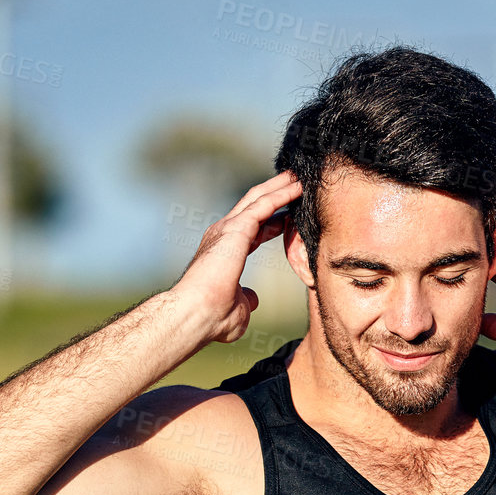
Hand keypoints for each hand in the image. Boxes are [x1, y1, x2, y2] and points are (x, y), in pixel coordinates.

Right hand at [173, 171, 301, 343]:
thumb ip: (246, 298)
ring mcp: (227, 229)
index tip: (289, 217)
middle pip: (254, 205)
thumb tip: (252, 298)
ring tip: (299, 176)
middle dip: (275, 192)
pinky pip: (264, 205)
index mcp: (224, 251)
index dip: (272, 223)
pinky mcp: (235, 228)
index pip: (252, 230)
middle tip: (295, 181)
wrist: (196, 314)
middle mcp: (223, 235)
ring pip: (259, 198)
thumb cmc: (212, 317)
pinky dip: (281, 194)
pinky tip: (297, 188)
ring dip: (280, 186)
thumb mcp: (238, 307)